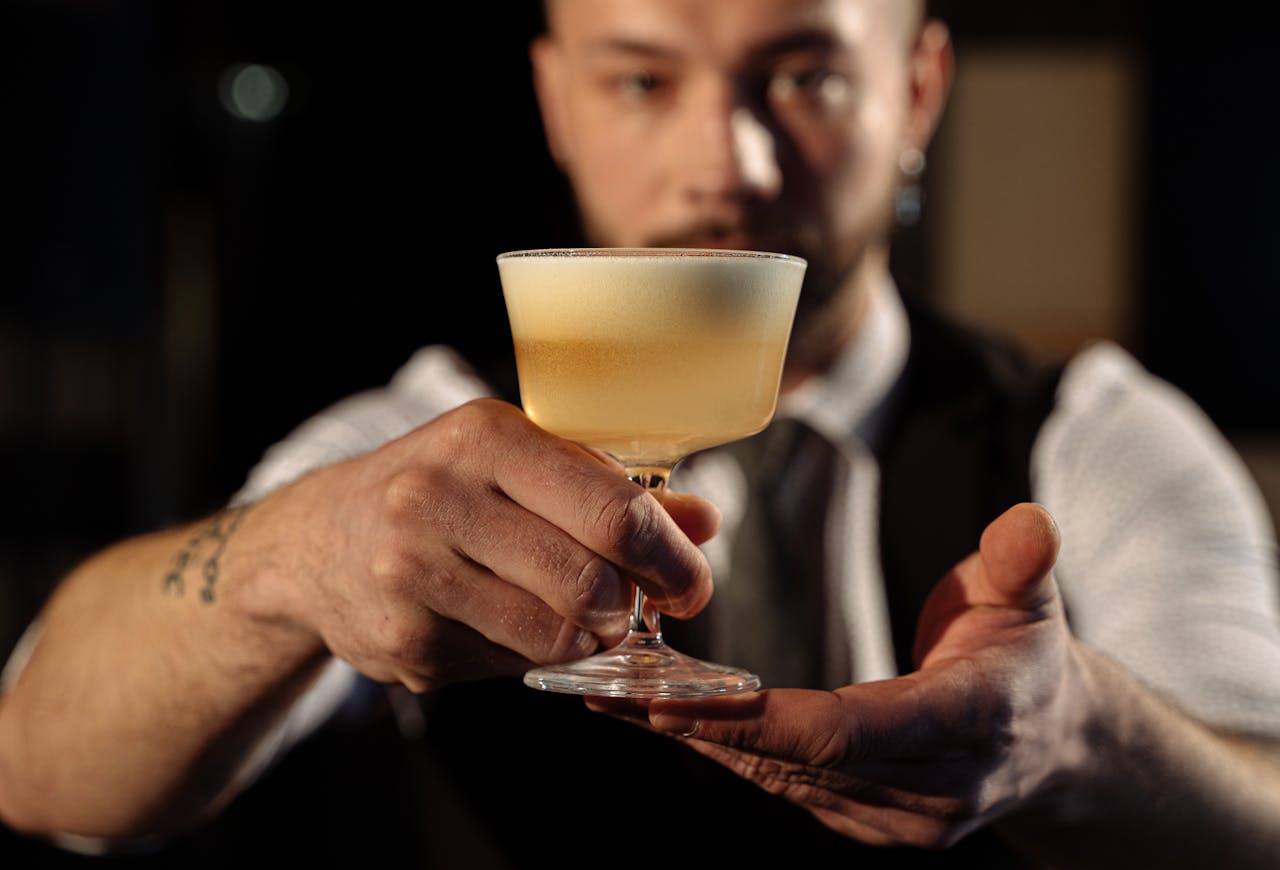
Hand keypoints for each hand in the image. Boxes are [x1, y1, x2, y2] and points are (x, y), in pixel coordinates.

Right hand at [250, 398, 718, 691]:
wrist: (317, 541)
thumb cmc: (440, 489)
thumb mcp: (516, 462)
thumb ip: (610, 488)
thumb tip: (705, 520)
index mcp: (486, 437)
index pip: (611, 511)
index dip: (670, 559)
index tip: (690, 583)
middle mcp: (440, 498)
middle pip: (589, 582)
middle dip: (628, 607)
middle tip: (629, 608)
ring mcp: (414, 574)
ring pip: (555, 637)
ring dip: (584, 639)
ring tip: (572, 616)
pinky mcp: (405, 641)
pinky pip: (510, 667)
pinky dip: (529, 656)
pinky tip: (505, 624)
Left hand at [596, 503, 1084, 848]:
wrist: (1049, 743)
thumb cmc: (1026, 658)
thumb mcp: (1031, 598)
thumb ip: (1022, 561)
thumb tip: (1029, 525)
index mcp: (970, 723)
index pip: (853, 731)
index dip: (762, 720)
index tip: (677, 702)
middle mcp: (931, 787)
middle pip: (797, 762)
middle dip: (702, 727)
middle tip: (615, 689)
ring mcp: (896, 817)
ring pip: (779, 780)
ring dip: (697, 741)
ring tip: (617, 699)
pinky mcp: (866, 821)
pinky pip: (783, 786)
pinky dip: (724, 751)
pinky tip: (667, 720)